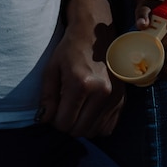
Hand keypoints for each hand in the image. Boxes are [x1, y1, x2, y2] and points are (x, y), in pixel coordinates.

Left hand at [37, 0, 124, 136]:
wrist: (95, 35)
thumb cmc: (69, 50)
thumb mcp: (51, 69)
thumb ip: (47, 97)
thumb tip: (43, 120)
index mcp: (80, 84)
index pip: (64, 123)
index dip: (54, 121)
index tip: (53, 111)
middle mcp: (101, 93)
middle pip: (79, 131)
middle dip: (67, 125)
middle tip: (63, 110)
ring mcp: (114, 98)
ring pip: (94, 132)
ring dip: (82, 126)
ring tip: (76, 109)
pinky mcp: (122, 101)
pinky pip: (107, 128)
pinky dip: (96, 124)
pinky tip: (88, 111)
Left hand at [135, 2, 166, 79]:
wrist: (159, 13)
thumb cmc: (153, 10)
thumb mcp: (146, 7)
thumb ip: (143, 14)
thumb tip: (142, 25)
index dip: (165, 45)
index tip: (152, 46)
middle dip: (163, 59)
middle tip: (149, 60)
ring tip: (154, 71)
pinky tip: (158, 74)